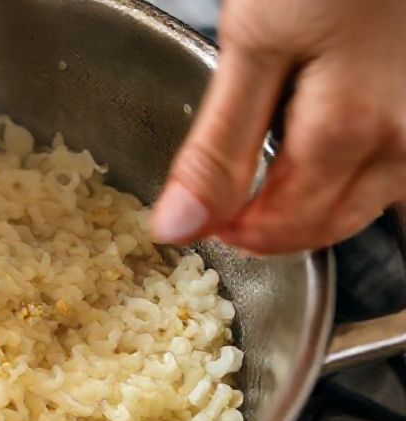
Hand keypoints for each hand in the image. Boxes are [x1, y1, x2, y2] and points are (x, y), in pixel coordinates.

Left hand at [151, 0, 405, 253]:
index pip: (284, 225)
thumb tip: (180, 226)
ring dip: (313, 204)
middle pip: (330, 224)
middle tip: (226, 199)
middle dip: (272, 225)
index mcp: (351, 130)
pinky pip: (392, 167)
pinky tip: (320, 142)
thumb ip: (218, 148)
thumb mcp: (252, 46)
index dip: (233, 231)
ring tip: (269, 171)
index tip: (199, 214)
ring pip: (366, 202)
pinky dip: (348, 172)